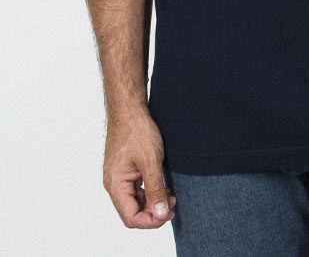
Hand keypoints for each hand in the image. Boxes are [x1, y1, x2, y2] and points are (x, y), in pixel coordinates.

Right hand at [103, 108, 176, 228]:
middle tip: (172, 203)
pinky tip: (163, 187)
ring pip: (135, 200)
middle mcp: (113, 183)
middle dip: (154, 211)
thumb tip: (160, 214)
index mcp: (116, 185)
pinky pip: (135, 189)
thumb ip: (155, 189)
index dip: (151, 221)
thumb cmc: (137, 130)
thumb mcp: (151, 161)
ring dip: (152, 202)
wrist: (129, 108)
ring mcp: (118, 176)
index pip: (131, 217)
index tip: (168, 213)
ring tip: (170, 195)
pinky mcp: (124, 169)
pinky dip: (149, 191)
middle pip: (132, 211)